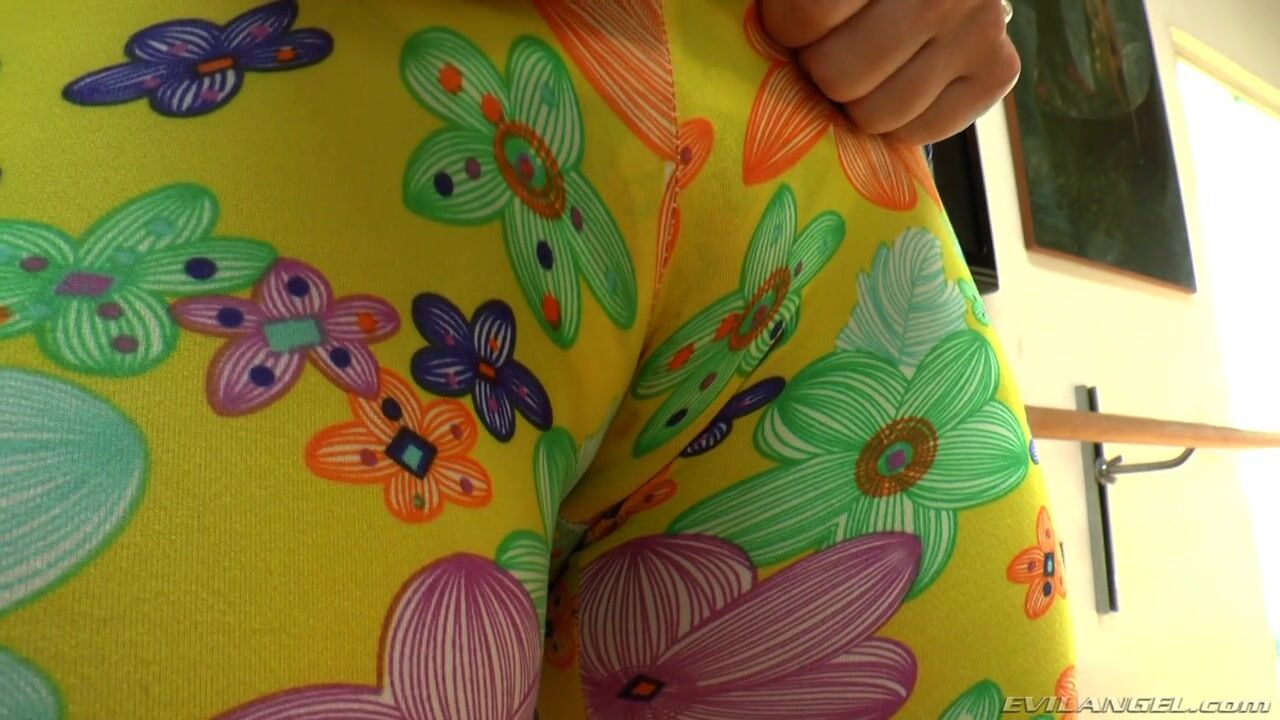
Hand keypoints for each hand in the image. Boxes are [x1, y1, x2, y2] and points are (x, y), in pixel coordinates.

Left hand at [760, 0, 1019, 144]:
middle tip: (831, 48)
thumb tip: (760, 44)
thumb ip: (796, 3)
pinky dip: (901, 122)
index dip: (786, 28)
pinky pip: (922, 132)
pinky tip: (902, 81)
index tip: (799, 22)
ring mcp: (977, 28)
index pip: (804, 17)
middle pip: (838, 76)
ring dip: (858, 100)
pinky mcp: (1000, 69)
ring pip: (877, 115)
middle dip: (821, 68)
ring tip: (866, 65)